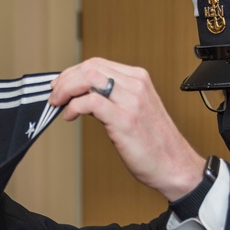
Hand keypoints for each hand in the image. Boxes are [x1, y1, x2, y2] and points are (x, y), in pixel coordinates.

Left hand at [48, 57, 204, 200]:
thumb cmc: (155, 145)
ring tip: (58, 103)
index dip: (73, 72)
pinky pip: (91, 101)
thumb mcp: (136, 111)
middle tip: (54, 94)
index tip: (60, 84)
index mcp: (139, 79)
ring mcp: (131, 101)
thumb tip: (84, 95)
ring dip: (66, 89)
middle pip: (90, 67)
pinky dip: (74, 106)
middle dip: (66, 78)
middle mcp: (136, 85)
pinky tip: (69, 116)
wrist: (175, 166)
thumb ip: (116, 98)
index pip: (98, 63)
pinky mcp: (124, 119)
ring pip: (89, 78)